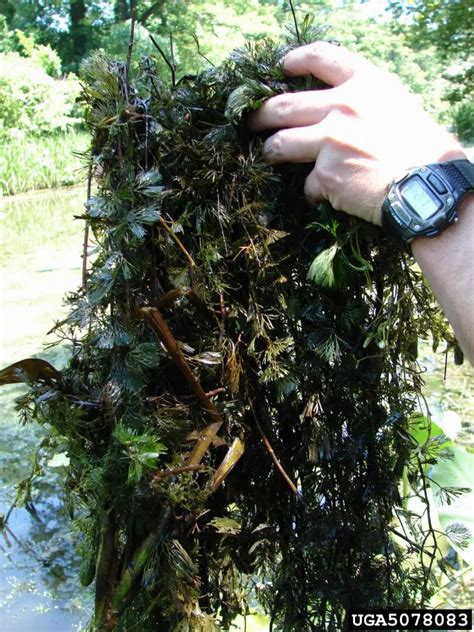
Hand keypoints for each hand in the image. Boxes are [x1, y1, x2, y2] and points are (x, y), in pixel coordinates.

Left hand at [249, 41, 465, 224]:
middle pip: (283, 105)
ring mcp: (330, 141)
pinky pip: (307, 184)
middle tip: (252, 121)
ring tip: (269, 155)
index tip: (281, 67)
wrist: (427, 184)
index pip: (321, 58)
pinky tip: (325, 196)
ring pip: (280, 144)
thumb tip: (333, 108)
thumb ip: (363, 101)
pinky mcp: (326, 175)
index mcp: (364, 83)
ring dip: (270, 151)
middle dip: (260, 115)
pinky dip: (313, 192)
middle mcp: (342, 107)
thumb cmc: (421, 148)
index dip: (295, 60)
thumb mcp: (396, 106)